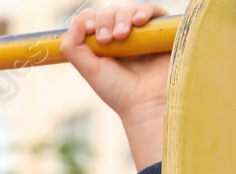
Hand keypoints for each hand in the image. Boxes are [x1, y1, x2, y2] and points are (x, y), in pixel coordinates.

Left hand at [61, 4, 169, 168]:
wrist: (148, 102)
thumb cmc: (119, 90)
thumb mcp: (89, 70)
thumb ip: (74, 48)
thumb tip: (75, 20)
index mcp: (104, 44)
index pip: (94, 19)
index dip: (91, 19)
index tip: (91, 30)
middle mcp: (123, 36)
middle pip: (111, 12)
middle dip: (105, 20)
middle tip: (106, 39)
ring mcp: (143, 33)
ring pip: (130, 9)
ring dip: (123, 16)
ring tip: (121, 35)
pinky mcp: (161, 32)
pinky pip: (153, 11)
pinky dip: (144, 11)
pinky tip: (139, 22)